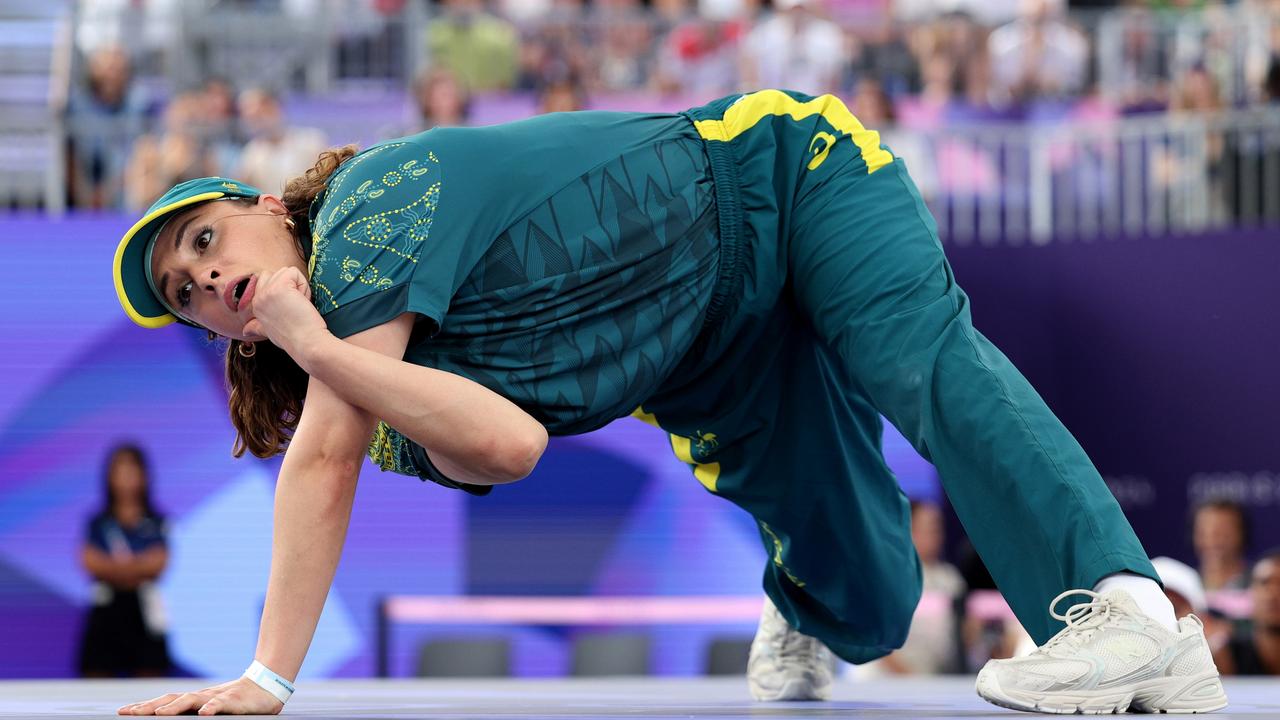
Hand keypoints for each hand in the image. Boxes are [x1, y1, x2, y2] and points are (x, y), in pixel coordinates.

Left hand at [117, 676, 283, 715]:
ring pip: (192, 700)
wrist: (266, 686)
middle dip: (149, 706)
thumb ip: (196, 712)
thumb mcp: (213, 709)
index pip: (165, 701)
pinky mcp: (234, 701)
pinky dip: (213, 708)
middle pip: (172, 699)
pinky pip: (222, 704)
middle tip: (129, 713)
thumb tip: (171, 718)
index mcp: (195, 699)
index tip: (123, 711)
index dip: (145, 706)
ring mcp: (217, 697)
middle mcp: (202, 696)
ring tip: (159, 714)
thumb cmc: (238, 701)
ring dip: (175, 707)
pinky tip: (205, 713)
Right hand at [241, 266, 327, 360]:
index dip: (284, 292)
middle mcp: (258, 297)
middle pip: (275, 274)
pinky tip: (302, 301)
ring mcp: (267, 291)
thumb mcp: (268, 331)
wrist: (306, 344)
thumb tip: (246, 331)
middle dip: (290, 285)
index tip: (289, 310)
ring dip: (298, 286)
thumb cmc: (293, 338)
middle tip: (295, 306)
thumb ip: (257, 327)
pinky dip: (304, 285)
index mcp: (256, 305)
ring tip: (298, 305)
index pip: (267, 281)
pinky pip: (294, 272)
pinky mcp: (280, 287)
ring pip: (286, 271)